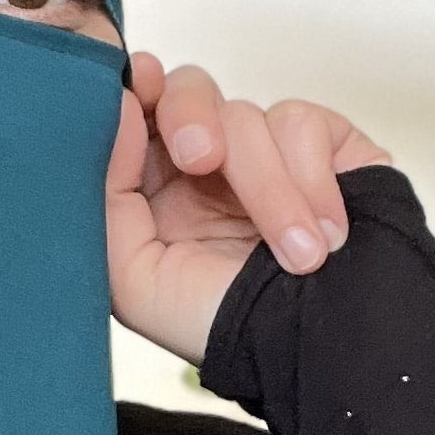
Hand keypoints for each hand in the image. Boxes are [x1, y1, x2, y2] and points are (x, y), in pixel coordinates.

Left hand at [106, 51, 394, 365]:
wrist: (321, 351)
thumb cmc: (225, 328)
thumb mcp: (134, 280)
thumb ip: (107, 196)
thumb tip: (121, 112)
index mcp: (160, 191)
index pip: (142, 114)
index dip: (138, 88)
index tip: (138, 83)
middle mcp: (213, 167)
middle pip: (190, 90)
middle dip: (191, 115)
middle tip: (198, 158)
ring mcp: (270, 154)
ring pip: (248, 116)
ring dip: (270, 190)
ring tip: (299, 256)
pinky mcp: (327, 148)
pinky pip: (302, 124)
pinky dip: (311, 181)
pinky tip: (326, 234)